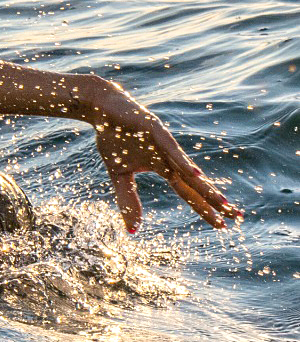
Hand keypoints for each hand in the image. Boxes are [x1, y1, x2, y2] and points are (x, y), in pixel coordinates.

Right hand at [87, 81, 241, 231]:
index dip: (204, 208)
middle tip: (238, 216)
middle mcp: (169, 157)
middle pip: (196, 183)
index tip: (222, 224)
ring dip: (204, 185)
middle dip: (216, 200)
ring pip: (187, 168)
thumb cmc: (113, 139)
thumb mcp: (118, 176)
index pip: (188, 192)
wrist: (102, 110)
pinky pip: (171, 149)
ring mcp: (164, 143)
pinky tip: (196, 174)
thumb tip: (133, 231)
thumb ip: (127, 201)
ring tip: (222, 201)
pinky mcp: (155, 130)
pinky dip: (183, 162)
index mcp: (163, 168)